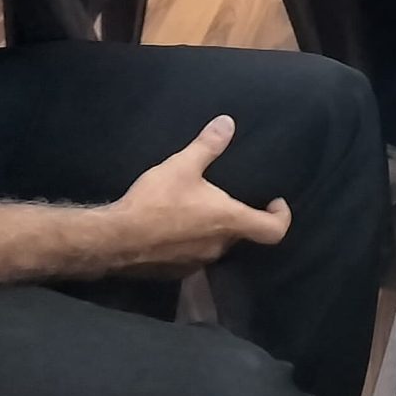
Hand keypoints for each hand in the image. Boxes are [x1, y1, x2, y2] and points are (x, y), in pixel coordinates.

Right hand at [110, 116, 290, 271]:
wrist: (114, 239)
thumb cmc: (155, 201)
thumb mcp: (182, 166)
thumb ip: (207, 145)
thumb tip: (227, 122)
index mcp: (229, 222)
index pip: (273, 230)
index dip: (280, 217)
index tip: (274, 203)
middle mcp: (219, 247)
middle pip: (241, 235)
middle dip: (236, 217)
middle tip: (223, 198)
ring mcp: (197, 263)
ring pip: (214, 246)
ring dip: (210, 230)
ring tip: (195, 210)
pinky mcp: (175, 273)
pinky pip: (191, 256)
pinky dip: (188, 243)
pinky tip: (171, 228)